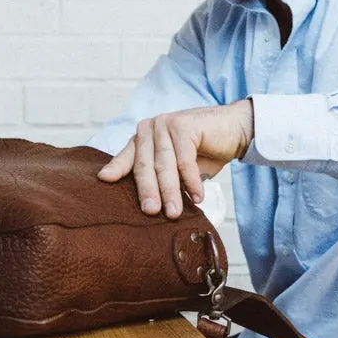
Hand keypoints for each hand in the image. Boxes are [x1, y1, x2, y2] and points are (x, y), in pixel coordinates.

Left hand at [96, 100, 253, 218]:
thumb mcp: (176, 166)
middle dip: (149, 191)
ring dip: (170, 191)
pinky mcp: (183, 125)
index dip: (117, 169)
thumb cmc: (202, 151)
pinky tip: (197, 197)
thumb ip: (161, 178)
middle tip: (151, 212)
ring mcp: (165, 124)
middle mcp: (150, 128)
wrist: (233, 129)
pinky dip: (191, 181)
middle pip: (145, 165)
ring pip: (164, 165)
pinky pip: (185, 160)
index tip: (105, 179)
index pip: (128, 158)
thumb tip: (149, 207)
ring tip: (174, 213)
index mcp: (143, 137)